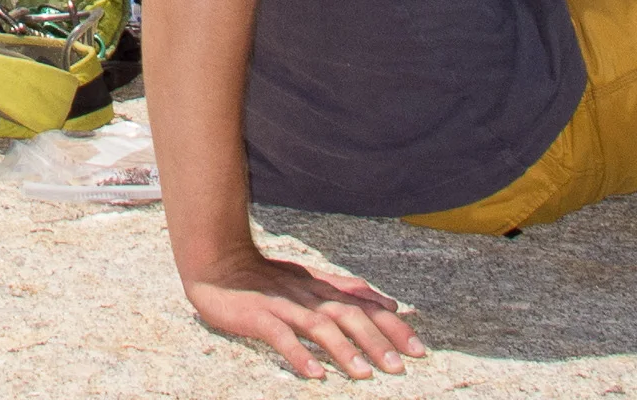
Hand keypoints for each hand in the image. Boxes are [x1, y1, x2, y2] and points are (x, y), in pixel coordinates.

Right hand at [183, 248, 425, 379]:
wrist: (218, 262)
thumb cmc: (265, 277)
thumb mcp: (311, 279)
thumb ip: (348, 290)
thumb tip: (387, 301)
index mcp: (322, 288)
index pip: (365, 306)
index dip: (392, 326)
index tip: (418, 349)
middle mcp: (308, 295)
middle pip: (348, 315)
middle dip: (376, 341)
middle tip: (399, 367)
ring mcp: (284, 305)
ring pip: (320, 326)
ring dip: (344, 350)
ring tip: (364, 373)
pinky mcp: (259, 316)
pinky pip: (281, 336)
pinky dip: (298, 354)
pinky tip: (314, 374)